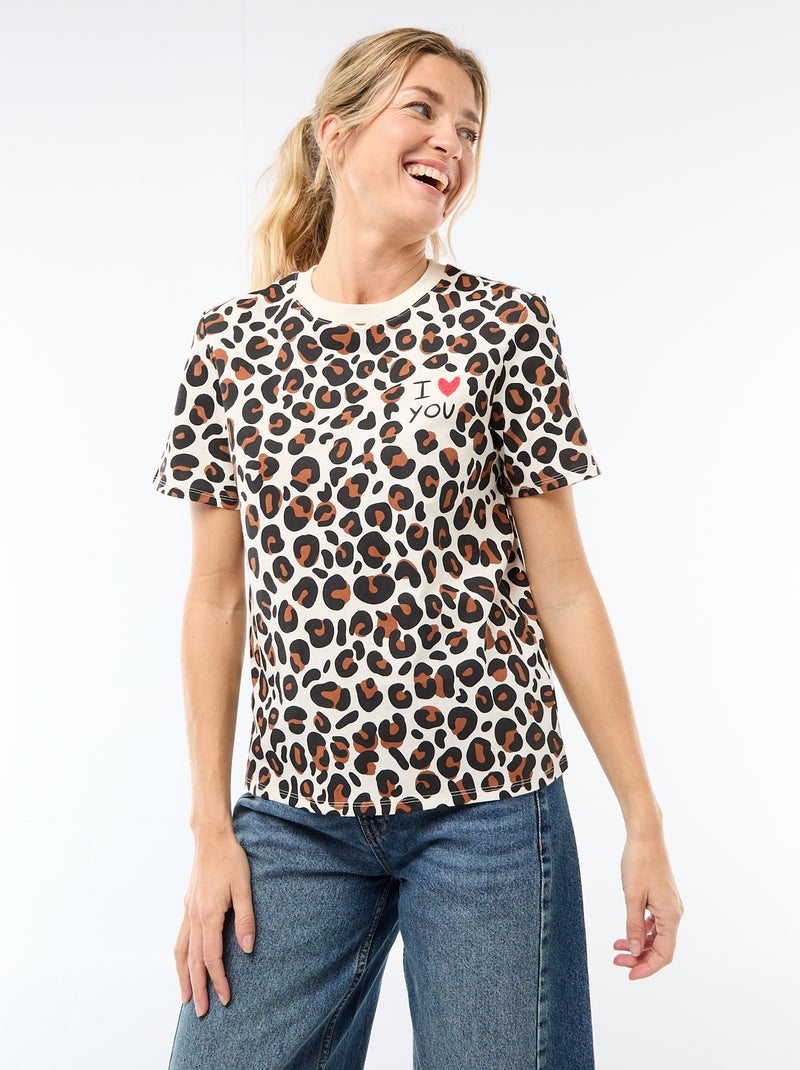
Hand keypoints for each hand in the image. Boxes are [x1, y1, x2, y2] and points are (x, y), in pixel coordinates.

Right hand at [174, 831, 255, 1015]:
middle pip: (193, 961)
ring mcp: (188, 912)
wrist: (211, 838)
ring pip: (181, 952)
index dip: (218, 980)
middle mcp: (194, 917)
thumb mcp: (244, 887)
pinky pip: (180, 938)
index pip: (211, 957)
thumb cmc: (230, 860)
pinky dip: (180, 957)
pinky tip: (184, 964)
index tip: (225, 998)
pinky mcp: (188, 906)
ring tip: (186, 997)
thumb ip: (246, 918)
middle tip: (202, 1012)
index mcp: (208, 915)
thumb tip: (248, 948)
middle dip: (198, 988)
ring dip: (183, 977)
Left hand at [614, 830, 683, 979]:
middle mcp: (675, 913)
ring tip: (617, 948)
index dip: (647, 968)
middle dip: (640, 958)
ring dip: (640, 946)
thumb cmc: (639, 862)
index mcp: (671, 916)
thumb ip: (634, 926)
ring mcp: (670, 906)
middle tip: (617, 960)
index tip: (629, 974)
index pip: (664, 954)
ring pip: (658, 936)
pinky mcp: (663, 899)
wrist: (646, 836)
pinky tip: (627, 934)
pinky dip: (642, 931)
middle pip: (661, 948)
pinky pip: (655, 924)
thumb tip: (636, 951)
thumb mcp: (632, 897)